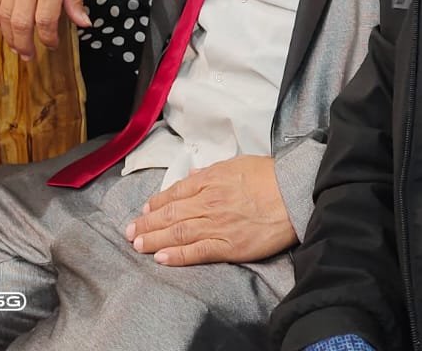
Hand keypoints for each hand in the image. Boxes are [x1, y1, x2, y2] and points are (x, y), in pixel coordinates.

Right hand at [0, 0, 89, 58]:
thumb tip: (83, 24)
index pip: (45, 20)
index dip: (48, 38)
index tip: (53, 45)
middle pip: (20, 23)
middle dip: (25, 44)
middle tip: (30, 56)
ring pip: (4, 16)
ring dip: (9, 36)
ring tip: (17, 47)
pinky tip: (4, 27)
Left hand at [125, 156, 296, 265]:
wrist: (292, 193)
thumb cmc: (269, 176)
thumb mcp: (237, 163)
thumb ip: (212, 172)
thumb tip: (192, 176)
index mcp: (211, 179)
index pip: (176, 192)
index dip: (157, 202)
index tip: (144, 209)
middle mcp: (208, 202)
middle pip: (171, 213)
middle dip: (147, 222)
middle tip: (129, 231)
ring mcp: (217, 225)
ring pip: (178, 233)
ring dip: (154, 239)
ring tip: (137, 244)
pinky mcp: (229, 245)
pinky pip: (197, 252)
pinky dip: (177, 256)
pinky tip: (161, 258)